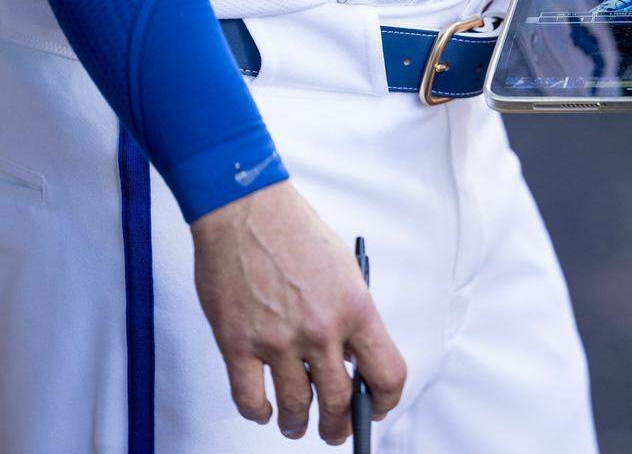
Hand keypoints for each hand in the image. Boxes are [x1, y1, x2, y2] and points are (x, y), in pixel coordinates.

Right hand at [190, 181, 405, 444]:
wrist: (246, 209)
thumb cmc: (295, 233)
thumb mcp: (345, 272)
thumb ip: (350, 317)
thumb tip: (352, 360)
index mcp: (356, 310)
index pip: (387, 374)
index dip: (386, 401)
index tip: (377, 408)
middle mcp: (321, 330)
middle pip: (340, 402)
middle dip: (339, 426)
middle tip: (335, 430)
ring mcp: (278, 340)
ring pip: (297, 407)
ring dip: (299, 424)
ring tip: (298, 425)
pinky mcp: (237, 343)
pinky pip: (249, 399)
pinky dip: (259, 413)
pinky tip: (264, 409)